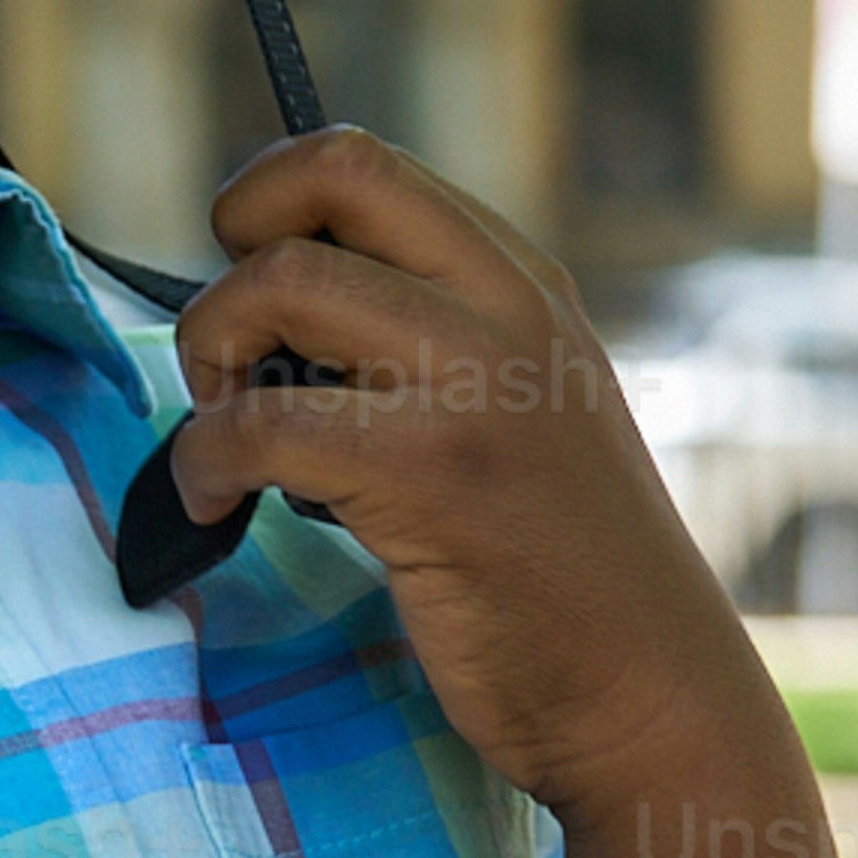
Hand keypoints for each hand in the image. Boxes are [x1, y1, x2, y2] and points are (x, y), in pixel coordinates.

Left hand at [152, 129, 771, 822]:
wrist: (652, 698)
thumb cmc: (558, 573)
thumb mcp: (522, 411)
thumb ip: (432, 340)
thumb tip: (269, 298)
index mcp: (521, 282)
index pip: (365, 159)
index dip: (271, 198)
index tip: (247, 282)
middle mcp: (506, 310)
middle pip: (327, 178)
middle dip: (233, 249)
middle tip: (228, 355)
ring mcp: (477, 386)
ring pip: (279, 285)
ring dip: (209, 360)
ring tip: (225, 441)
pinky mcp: (435, 477)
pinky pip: (262, 424)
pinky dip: (204, 462)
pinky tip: (214, 506)